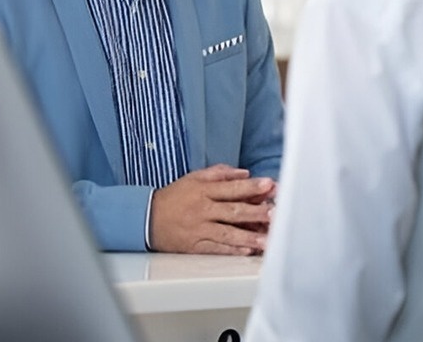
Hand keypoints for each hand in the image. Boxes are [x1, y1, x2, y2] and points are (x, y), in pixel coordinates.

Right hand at [148, 164, 274, 254]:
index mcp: (203, 191)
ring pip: (228, 233)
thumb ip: (219, 174)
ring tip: (268, 239)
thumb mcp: (194, 178)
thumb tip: (244, 173)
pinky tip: (248, 250)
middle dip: (256, 212)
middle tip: (275, 213)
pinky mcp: (195, 245)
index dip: (251, 186)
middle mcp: (203, 210)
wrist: (147, 218)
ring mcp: (199, 229)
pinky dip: (232, 249)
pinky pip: (217, 248)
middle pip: (233, 211)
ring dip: (249, 236)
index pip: (231, 188)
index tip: (270, 184)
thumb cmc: (174, 197)